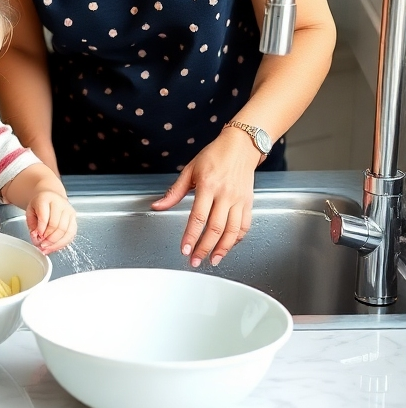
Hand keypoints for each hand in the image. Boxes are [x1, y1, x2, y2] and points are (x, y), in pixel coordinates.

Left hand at [25, 190, 76, 254]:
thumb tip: (37, 238)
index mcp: (45, 198)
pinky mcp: (74, 218)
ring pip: (65, 231)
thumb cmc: (39, 205)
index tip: (37, 237)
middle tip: (42, 245)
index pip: (44, 217)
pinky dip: (63, 243)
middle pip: (56, 225)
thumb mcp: (30, 211)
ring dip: (56, 243)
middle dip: (49, 239)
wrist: (50, 196)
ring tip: (47, 248)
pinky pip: (71, 234)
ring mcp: (69, 210)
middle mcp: (60, 203)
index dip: (41, 230)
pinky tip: (55, 247)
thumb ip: (32, 225)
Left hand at [151, 127, 258, 266]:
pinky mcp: (249, 203)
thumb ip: (174, 191)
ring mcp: (239, 200)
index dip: (190, 236)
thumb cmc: (214, 156)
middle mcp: (225, 194)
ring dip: (222, 249)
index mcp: (208, 186)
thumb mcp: (190, 170)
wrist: (241, 147)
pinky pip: (244, 226)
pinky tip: (228, 246)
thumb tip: (158, 206)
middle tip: (195, 260)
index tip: (184, 249)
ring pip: (232, 231)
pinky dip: (236, 239)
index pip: (198, 217)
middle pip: (215, 228)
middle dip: (204, 248)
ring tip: (213, 261)